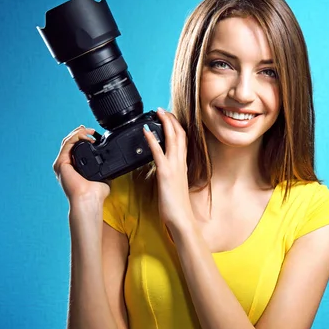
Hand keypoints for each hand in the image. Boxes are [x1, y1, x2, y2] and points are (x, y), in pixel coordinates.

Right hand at [52, 125, 110, 203]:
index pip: (75, 148)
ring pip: (67, 142)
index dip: (83, 138)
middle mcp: (66, 165)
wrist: (89, 199)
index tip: (93, 134)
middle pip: (70, 143)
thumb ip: (104, 168)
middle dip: (79, 133)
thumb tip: (113, 162)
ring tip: (87, 130)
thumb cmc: (95, 193)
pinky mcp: (61, 164)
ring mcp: (62, 164)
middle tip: (89, 129)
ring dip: (77, 133)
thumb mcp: (103, 176)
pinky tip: (83, 135)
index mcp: (74, 167)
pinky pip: (66, 145)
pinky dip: (74, 137)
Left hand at [143, 108, 194, 234]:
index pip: (183, 140)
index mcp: (183, 165)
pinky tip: (146, 131)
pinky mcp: (165, 173)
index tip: (169, 117)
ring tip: (158, 112)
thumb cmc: (177, 205)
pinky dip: (152, 140)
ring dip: (166, 123)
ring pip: (173, 139)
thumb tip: (165, 168)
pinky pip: (158, 153)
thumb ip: (172, 173)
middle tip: (162, 109)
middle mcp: (181, 163)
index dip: (177, 126)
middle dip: (172, 119)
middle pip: (180, 134)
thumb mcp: (175, 184)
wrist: (181, 219)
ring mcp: (174, 167)